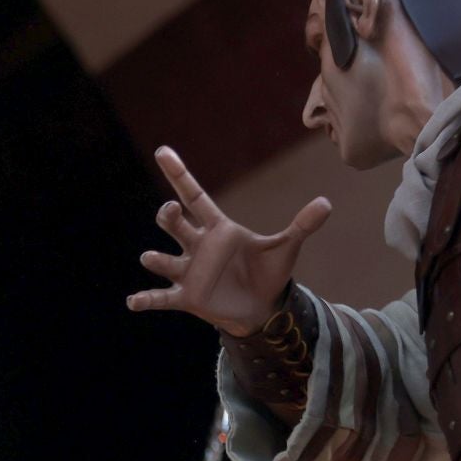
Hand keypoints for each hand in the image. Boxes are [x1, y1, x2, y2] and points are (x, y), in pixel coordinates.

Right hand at [128, 147, 332, 336]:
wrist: (262, 308)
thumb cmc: (268, 273)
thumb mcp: (285, 248)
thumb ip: (301, 226)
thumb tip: (327, 203)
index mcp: (218, 229)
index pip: (194, 196)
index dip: (179, 175)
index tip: (163, 151)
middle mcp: (197, 246)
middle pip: (175, 223)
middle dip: (168, 216)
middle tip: (170, 211)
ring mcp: (189, 272)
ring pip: (164, 259)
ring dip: (156, 258)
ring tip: (151, 257)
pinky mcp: (187, 297)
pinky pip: (161, 297)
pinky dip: (146, 299)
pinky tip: (133, 301)